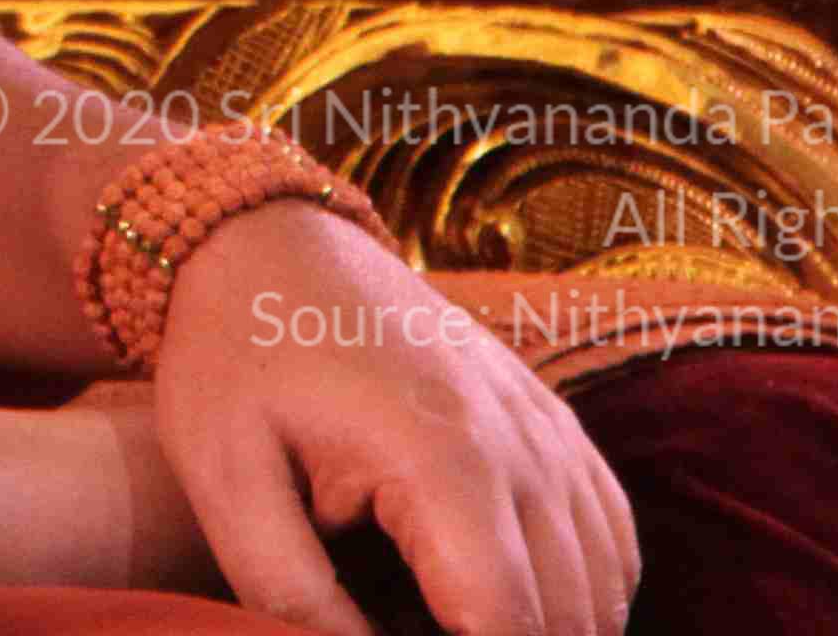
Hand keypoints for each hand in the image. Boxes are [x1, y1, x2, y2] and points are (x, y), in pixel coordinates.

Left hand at [147, 206, 637, 635]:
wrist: (268, 241)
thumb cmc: (235, 358)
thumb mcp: (226, 480)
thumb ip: (292, 596)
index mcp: (444, 458)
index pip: (509, 627)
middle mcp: (524, 443)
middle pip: (568, 618)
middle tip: (407, 620)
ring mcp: (553, 427)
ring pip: (604, 587)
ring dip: (546, 628)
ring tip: (444, 618)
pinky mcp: (557, 421)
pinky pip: (611, 536)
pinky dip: (580, 591)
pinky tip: (504, 605)